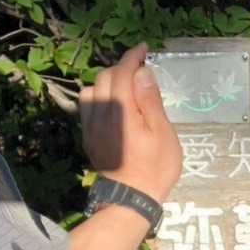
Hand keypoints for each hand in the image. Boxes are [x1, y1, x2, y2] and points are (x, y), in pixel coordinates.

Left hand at [78, 42, 181, 204]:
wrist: (131, 199)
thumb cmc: (155, 168)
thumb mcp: (162, 134)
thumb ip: (150, 101)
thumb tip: (142, 72)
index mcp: (122, 110)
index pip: (122, 72)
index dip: (132, 57)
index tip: (143, 49)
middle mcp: (102, 114)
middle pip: (105, 77)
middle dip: (121, 68)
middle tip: (140, 72)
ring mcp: (92, 127)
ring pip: (92, 90)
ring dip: (107, 82)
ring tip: (126, 88)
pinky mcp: (89, 138)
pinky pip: (88, 107)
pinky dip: (99, 98)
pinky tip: (113, 106)